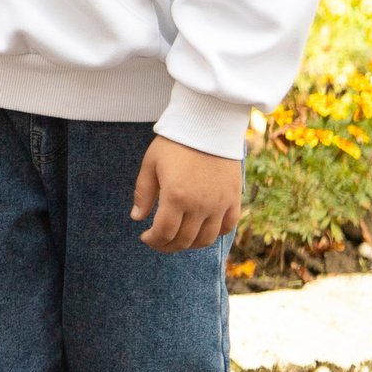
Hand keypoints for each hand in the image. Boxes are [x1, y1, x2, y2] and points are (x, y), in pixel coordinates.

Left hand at [131, 134, 242, 251]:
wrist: (207, 126)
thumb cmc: (174, 143)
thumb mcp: (150, 164)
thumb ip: (143, 193)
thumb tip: (137, 218)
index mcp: (176, 196)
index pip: (164, 233)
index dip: (153, 240)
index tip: (145, 237)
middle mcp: (200, 205)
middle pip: (184, 240)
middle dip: (167, 245)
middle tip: (158, 241)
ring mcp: (220, 204)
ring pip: (205, 239)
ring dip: (189, 244)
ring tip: (177, 238)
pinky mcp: (234, 199)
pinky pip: (226, 227)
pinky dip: (213, 234)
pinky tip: (200, 229)